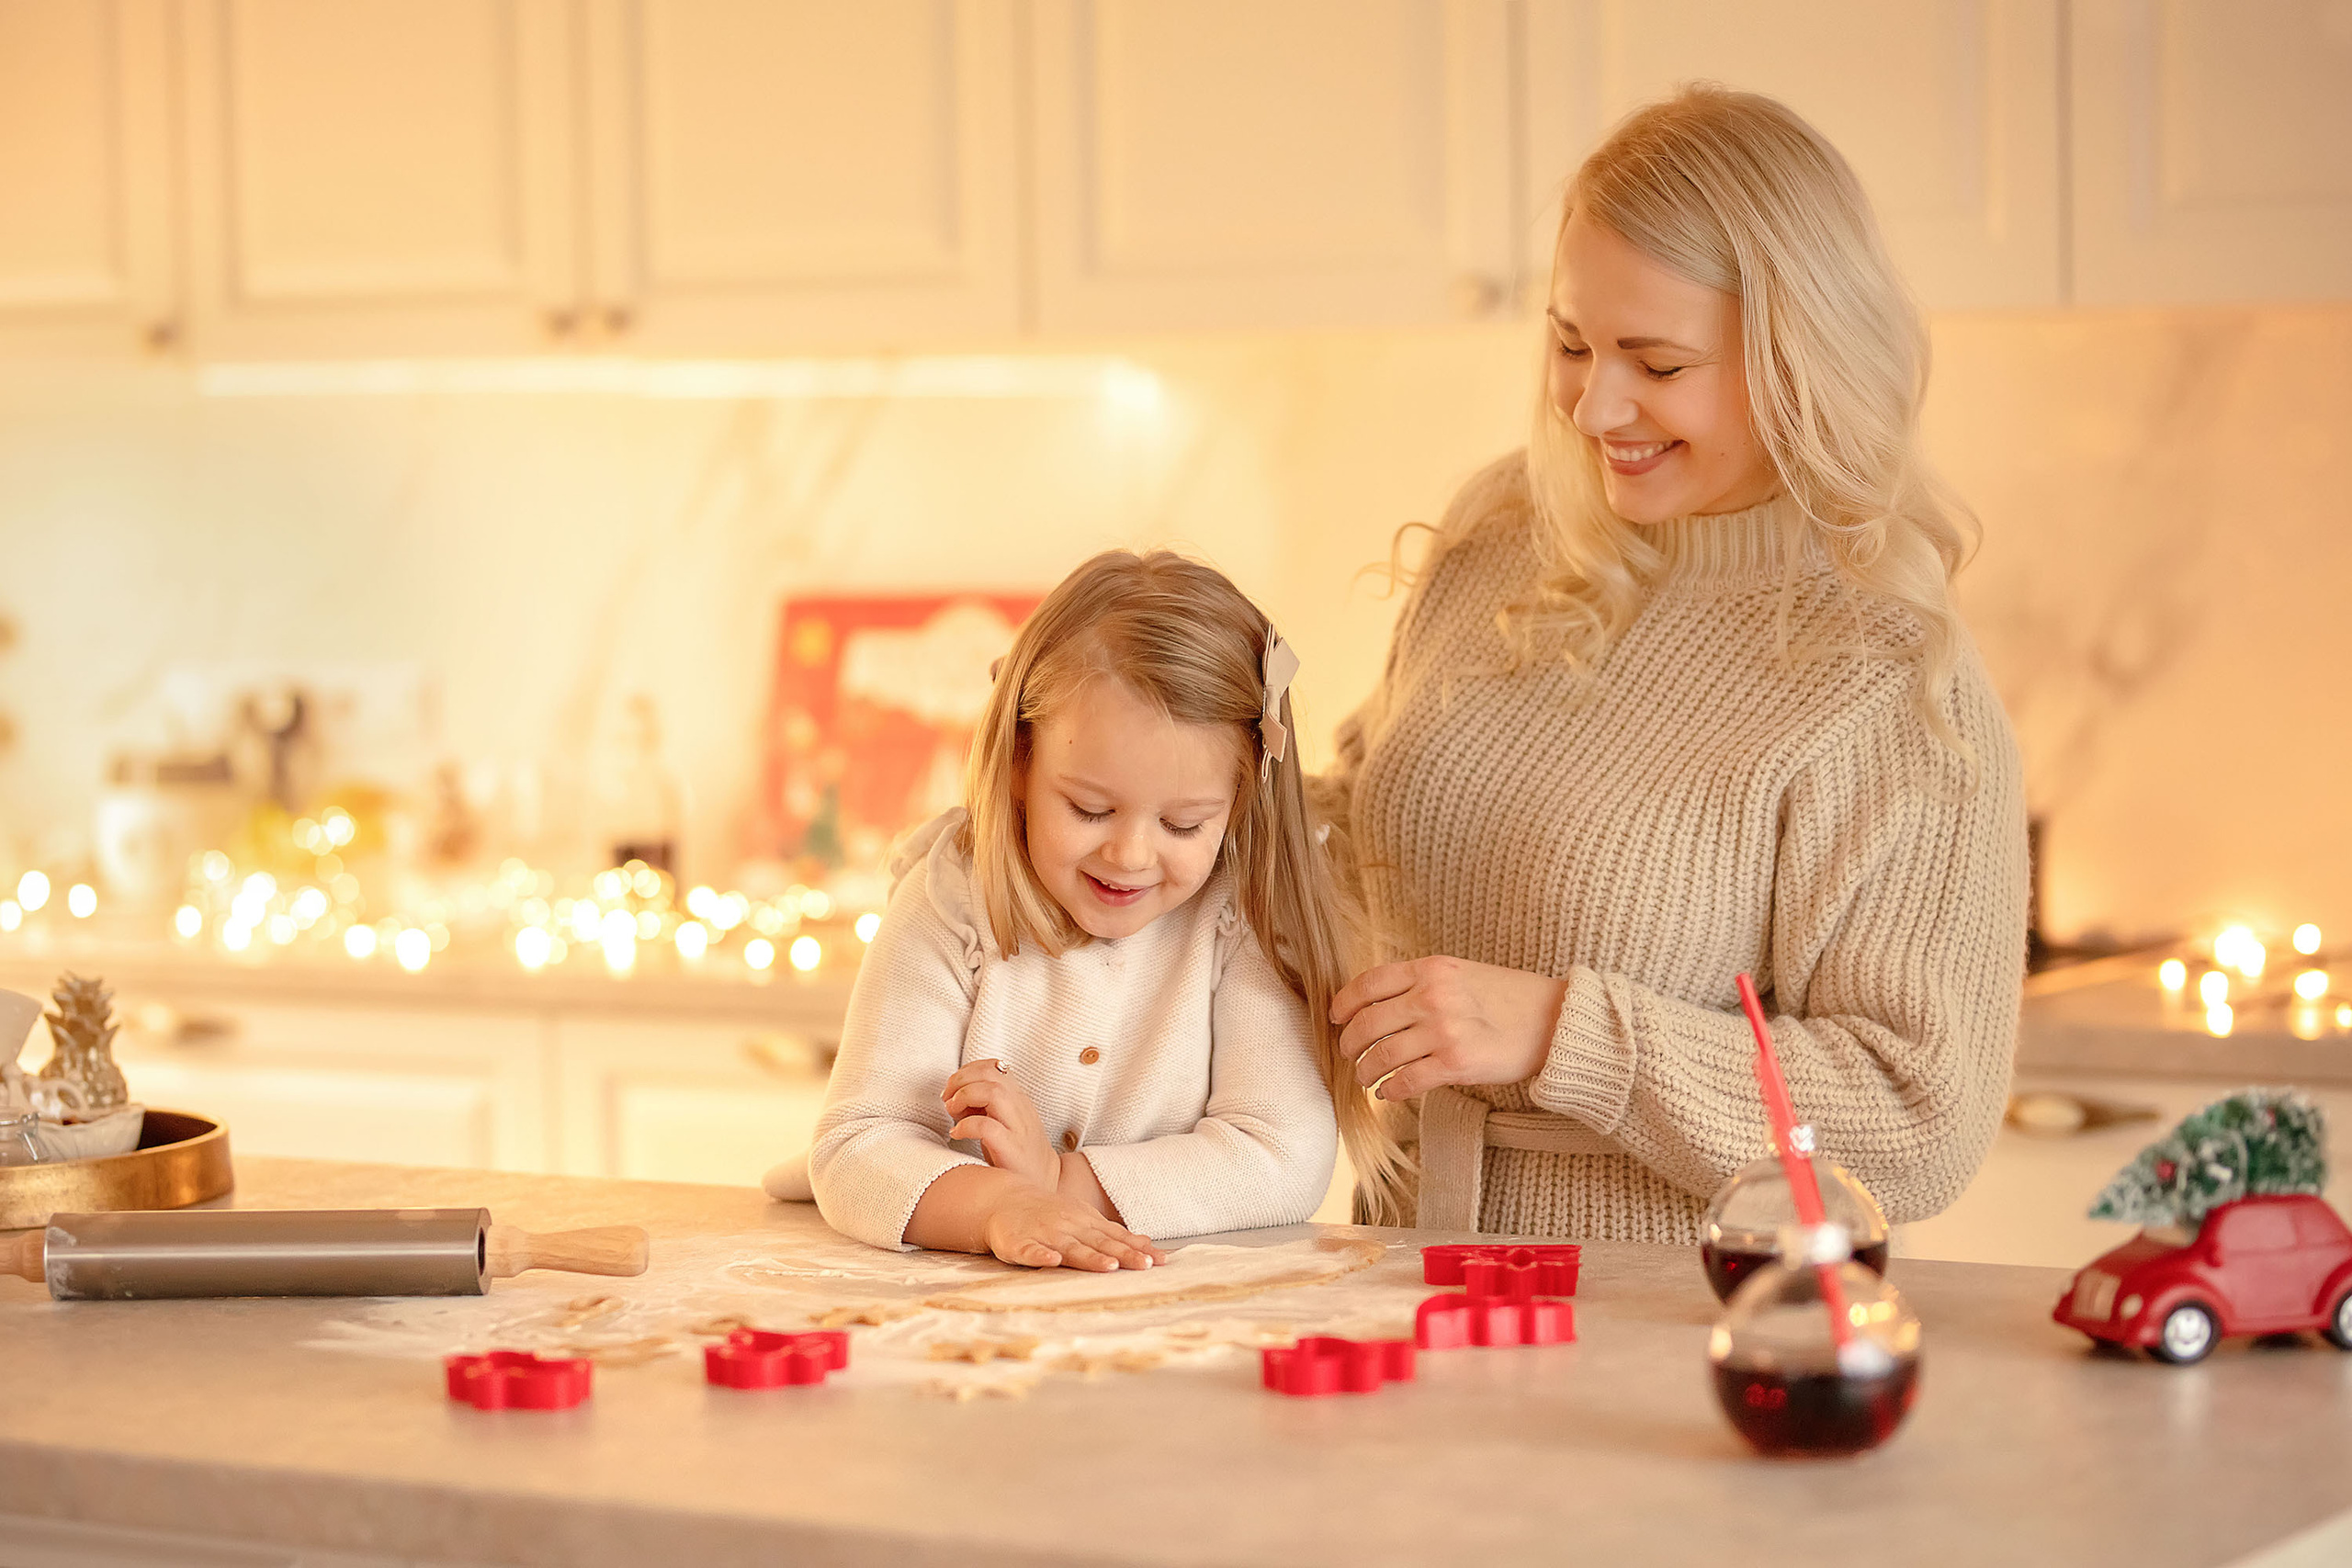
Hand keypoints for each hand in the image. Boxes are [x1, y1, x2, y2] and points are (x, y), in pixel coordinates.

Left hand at [942, 1059, 1057, 1188]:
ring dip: (964, 1097)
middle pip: (990, 1074)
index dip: (966, 1071)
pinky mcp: (1012, 1147)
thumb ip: (984, 1105)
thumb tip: (954, 1096)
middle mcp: (1019, 1106)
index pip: (992, 1067)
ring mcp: (1018, 1126)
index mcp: (1017, 1097)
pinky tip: (957, 1134)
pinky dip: (966, 1126)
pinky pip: (987, 1127)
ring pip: (992, 1093)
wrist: (1046, 1180)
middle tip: (947, 1099)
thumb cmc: (1017, 1153)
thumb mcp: (1003, 1121)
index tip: (952, 1088)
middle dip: (960, 1080)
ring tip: (952, 1112)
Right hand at [982, 1183, 1165, 1271]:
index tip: (1160, 1260)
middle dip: (1123, 1254)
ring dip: (1090, 1257)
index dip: (1137, 1249)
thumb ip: (1114, 1235)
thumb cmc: (1050, 1214)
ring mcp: (1044, 1235)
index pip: (1116, 1237)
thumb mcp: (1084, 1219)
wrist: (1004, 1200)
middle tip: (1145, 1265)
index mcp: (1086, 1223)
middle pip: (1100, 1243)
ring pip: (1070, 1248)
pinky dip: (1040, 1256)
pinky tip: (1051, 1262)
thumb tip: (1148, 1245)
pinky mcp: (1018, 1243)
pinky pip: (1030, 1251)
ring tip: (1108, 1266)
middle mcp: (1069, 1228)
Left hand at [1332, 956, 1567, 1100]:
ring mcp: (1444, 1030)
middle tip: (1348, 1053)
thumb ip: (1423, 982)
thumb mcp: (1462, 973)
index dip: (1344, 1003)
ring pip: (1382, 1054)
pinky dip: (1390, 1089)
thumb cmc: (1509, 997)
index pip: (1369, 982)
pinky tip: (1388, 1092)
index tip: (1336, 1018)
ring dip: (1366, 1070)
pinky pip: (1407, 1080)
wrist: (1555, 1019)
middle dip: (1349, 1042)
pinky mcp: (1457, 1063)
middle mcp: (1433, 996)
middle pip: (1368, 1022)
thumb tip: (1379, 1004)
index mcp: (1431, 969)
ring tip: (1365, 1076)